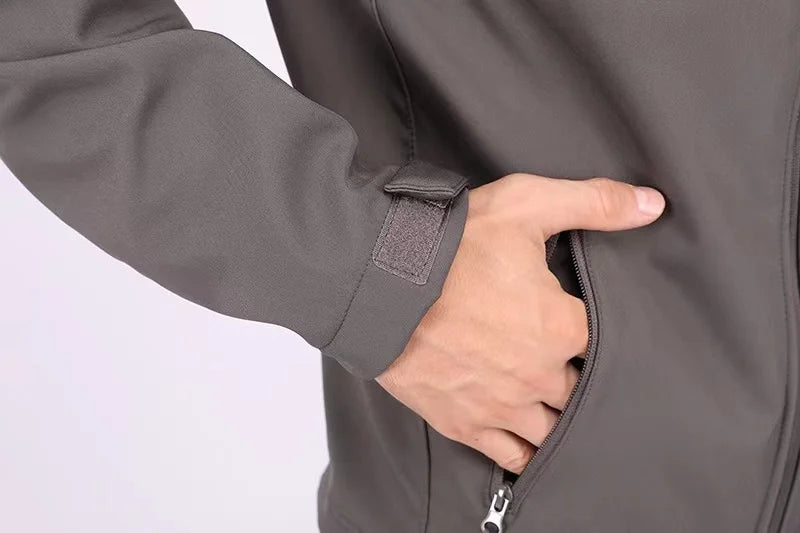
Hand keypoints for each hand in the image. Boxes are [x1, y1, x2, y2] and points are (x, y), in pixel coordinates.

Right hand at [376, 173, 664, 472]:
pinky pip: (511, 456)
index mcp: (561, 327)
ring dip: (555, 417)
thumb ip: (593, 203)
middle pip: (578, 390)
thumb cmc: (451, 247)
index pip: (603, 343)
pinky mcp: (466, 423)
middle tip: (559, 359)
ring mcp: (503, 405)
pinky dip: (526, 454)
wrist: (380, 284)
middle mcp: (540, 374)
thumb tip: (652, 205)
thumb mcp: (526, 205)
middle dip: (574, 376)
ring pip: (552, 429)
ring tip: (550, 402)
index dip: (593, 333)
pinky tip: (530, 445)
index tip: (577, 324)